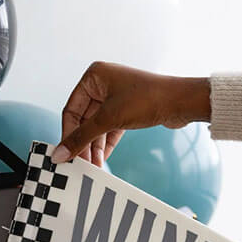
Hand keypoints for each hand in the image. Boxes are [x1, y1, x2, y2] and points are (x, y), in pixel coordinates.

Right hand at [54, 62, 210, 165]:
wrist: (181, 102)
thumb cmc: (147, 99)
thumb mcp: (109, 119)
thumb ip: (81, 138)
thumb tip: (60, 154)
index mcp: (94, 76)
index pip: (71, 110)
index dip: (67, 134)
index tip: (64, 155)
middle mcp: (103, 83)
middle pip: (84, 120)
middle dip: (83, 143)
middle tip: (79, 164)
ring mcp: (115, 96)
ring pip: (97, 126)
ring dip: (94, 146)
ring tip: (92, 166)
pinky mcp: (126, 108)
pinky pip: (109, 128)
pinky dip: (106, 143)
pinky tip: (102, 159)